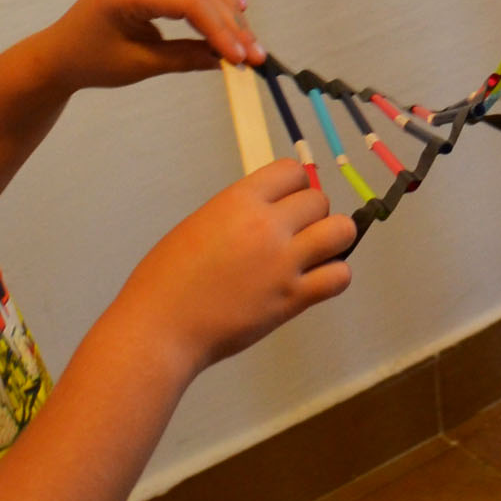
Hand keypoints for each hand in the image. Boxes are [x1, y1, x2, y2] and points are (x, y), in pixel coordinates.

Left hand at [39, 0, 261, 93]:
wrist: (62, 51)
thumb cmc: (92, 59)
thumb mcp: (140, 64)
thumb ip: (187, 58)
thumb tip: (229, 60)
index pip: (189, 1)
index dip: (220, 29)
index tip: (241, 58)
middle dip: (231, 21)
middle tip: (252, 54)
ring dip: (230, 2)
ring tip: (245, 36)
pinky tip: (233, 9)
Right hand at [118, 161, 356, 371]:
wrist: (159, 329)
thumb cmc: (166, 281)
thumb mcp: (199, 225)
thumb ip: (239, 213)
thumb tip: (273, 212)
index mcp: (238, 201)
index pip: (292, 170)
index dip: (293, 187)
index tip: (285, 204)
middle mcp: (266, 225)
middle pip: (319, 200)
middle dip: (310, 216)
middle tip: (293, 236)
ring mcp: (283, 262)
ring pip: (341, 231)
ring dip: (332, 240)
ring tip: (314, 255)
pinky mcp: (292, 299)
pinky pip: (340, 276)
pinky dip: (334, 276)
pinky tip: (314, 282)